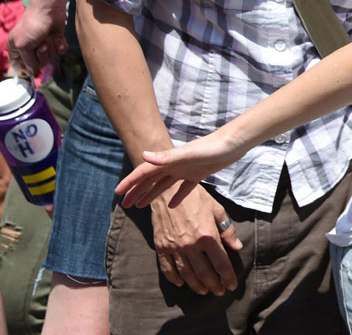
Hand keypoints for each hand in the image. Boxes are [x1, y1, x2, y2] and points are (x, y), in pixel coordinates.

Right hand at [5, 4, 67, 78]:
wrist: (50, 9)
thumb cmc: (32, 24)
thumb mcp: (23, 45)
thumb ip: (27, 61)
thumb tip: (31, 73)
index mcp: (16, 49)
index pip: (21, 66)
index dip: (28, 67)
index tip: (33, 61)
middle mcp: (29, 48)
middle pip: (38, 64)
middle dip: (43, 55)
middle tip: (42, 44)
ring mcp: (44, 45)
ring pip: (50, 59)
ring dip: (52, 49)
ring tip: (49, 38)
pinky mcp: (55, 41)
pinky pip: (60, 52)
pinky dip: (60, 45)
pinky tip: (58, 38)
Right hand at [116, 131, 245, 208]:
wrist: (234, 144)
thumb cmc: (212, 148)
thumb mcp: (189, 154)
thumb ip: (167, 156)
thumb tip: (143, 155)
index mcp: (169, 160)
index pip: (144, 172)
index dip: (130, 182)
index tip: (117, 193)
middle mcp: (174, 164)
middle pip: (150, 179)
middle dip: (136, 191)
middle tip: (125, 205)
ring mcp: (186, 169)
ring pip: (163, 184)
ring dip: (151, 194)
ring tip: (141, 206)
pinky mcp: (198, 174)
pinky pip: (183, 188)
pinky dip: (176, 197)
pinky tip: (171, 206)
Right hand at [149, 184, 241, 294]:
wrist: (168, 190)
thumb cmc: (196, 198)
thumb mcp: (217, 210)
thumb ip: (227, 230)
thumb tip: (237, 247)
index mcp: (208, 235)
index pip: (221, 263)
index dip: (227, 277)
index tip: (232, 285)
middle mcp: (191, 245)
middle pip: (204, 273)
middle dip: (214, 285)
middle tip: (219, 292)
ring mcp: (174, 247)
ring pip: (187, 274)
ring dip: (196, 285)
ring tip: (204, 291)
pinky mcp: (161, 247)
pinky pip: (168, 268)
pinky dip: (175, 279)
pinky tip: (182, 283)